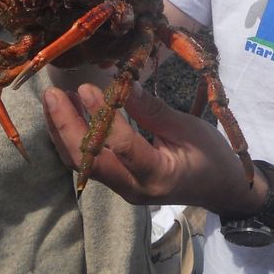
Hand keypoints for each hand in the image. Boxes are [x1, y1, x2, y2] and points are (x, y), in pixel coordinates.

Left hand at [42, 82, 257, 212]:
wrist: (220, 189)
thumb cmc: (212, 157)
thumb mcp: (189, 129)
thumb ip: (154, 111)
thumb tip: (125, 84)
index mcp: (158, 175)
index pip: (122, 147)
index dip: (102, 116)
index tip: (86, 88)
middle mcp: (133, 188)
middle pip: (89, 161)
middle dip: (66, 127)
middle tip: (53, 94)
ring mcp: (122, 189)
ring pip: (81, 165)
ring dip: (63, 133)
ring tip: (53, 100)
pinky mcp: (118, 183)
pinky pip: (88, 164)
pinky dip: (72, 140)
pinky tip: (65, 116)